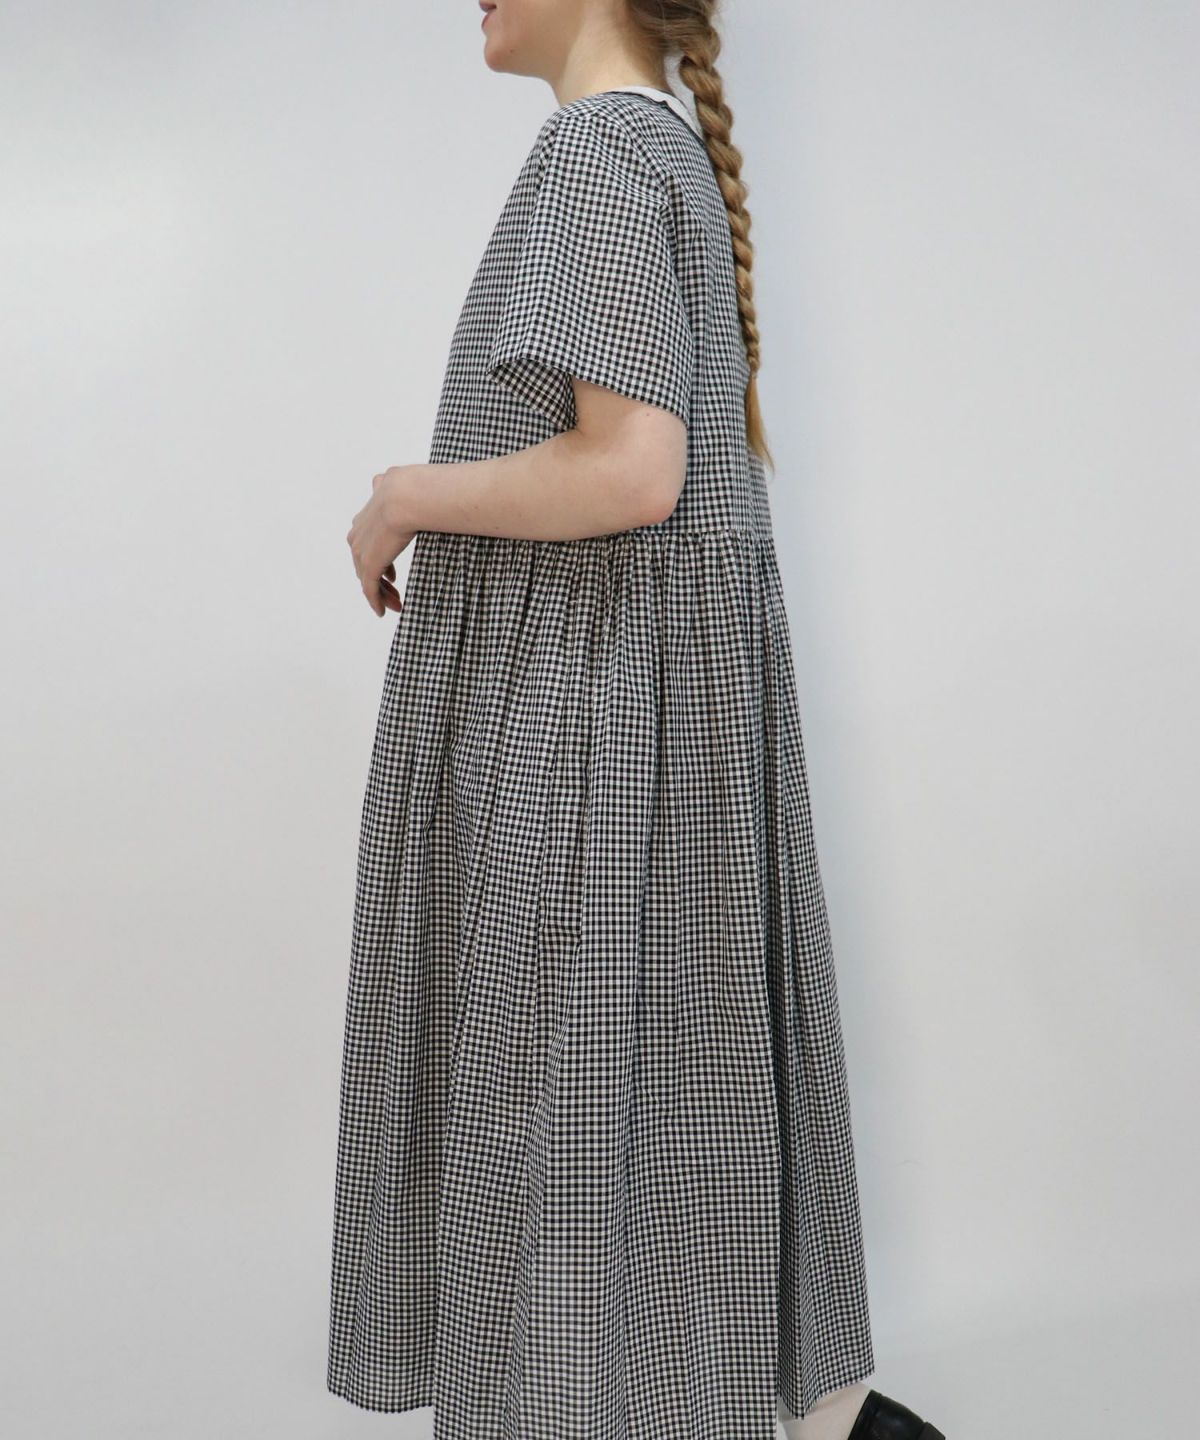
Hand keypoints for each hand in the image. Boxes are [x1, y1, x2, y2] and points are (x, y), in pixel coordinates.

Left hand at [347, 466, 418, 616]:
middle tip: (395, 592)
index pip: (367, 543)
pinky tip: (383, 612)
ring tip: (396, 605)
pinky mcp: (370, 564)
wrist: (408, 496)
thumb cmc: (413, 489)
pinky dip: (375, 601)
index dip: (380, 560)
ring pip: (368, 577)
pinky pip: (370, 589)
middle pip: (364, 562)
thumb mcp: (395, 483)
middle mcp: (359, 532)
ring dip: (382, 593)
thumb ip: (388, 485)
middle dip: (381, 578)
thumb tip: (384, 477)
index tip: (392, 574)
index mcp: (365, 515)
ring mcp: (362, 550)